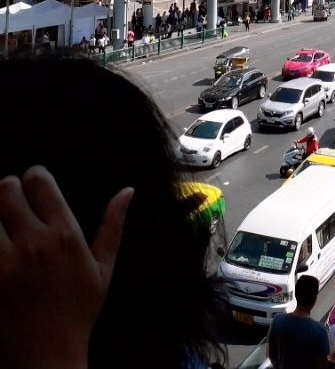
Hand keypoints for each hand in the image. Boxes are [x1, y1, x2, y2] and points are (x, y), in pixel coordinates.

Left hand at [0, 165, 132, 368]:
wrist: (46, 357)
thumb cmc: (77, 312)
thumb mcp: (103, 269)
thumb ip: (112, 225)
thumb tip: (128, 190)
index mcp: (64, 234)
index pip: (39, 180)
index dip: (34, 177)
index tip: (34, 185)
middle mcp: (33, 243)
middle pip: (6, 189)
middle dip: (9, 189)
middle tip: (13, 203)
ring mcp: (5, 262)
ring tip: (3, 224)